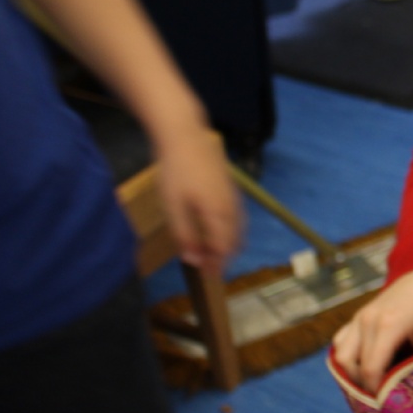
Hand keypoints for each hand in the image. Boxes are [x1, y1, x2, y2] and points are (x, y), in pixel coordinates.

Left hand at [153, 129, 242, 274]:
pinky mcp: (230, 188)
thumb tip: (194, 260)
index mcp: (219, 214)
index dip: (218, 265)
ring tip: (212, 252)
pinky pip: (237, 217)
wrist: (186, 135)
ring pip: (238, 229)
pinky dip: (229, 230)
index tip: (209, 277)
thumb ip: (185, 235)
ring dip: (228, 244)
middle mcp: (232, 208)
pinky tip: (215, 230)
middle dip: (224, 257)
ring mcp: (234, 197)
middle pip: (235, 241)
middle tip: (209, 267)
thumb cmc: (176, 171)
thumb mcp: (173, 207)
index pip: (224, 249)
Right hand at [332, 267, 412, 392]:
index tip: (391, 405)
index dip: (378, 392)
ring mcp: (358, 318)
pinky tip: (365, 369)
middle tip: (383, 400)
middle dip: (366, 388)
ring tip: (373, 386)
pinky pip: (341, 344)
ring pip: (341, 357)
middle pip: (353, 367)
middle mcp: (367, 321)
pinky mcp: (356, 318)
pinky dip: (348, 360)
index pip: (371, 369)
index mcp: (388, 325)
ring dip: (353, 375)